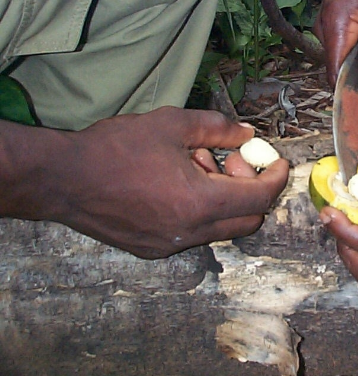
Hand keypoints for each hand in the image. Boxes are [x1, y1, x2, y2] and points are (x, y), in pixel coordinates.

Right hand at [26, 107, 288, 258]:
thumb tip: (248, 134)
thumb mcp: (171, 125)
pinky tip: (177, 186)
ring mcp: (171, 246)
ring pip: (221, 228)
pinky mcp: (153, 250)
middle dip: (251, 191)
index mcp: (200, 202)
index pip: (259, 198)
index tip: (278, 161)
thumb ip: (217, 129)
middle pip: (248, 220)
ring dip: (223, 200)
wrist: (61, 180)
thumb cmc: (115, 148)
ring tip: (195, 167)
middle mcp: (190, 232)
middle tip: (232, 163)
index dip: (276, 178)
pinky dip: (201, 212)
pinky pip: (195, 234)